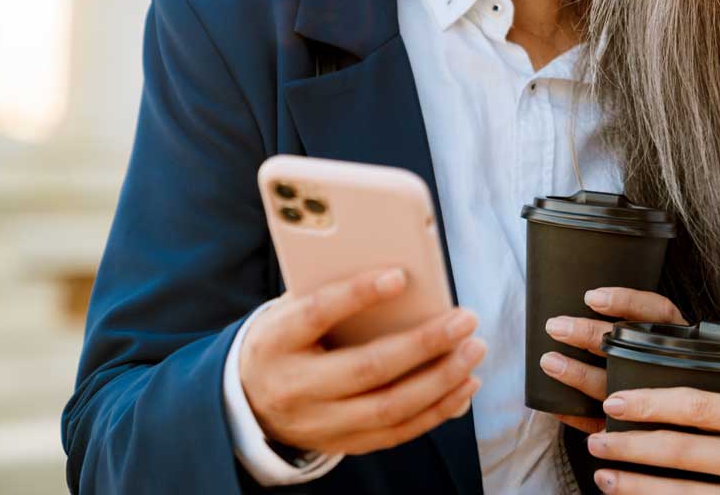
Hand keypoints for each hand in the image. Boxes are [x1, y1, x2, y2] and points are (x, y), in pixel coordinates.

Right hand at [240, 268, 484, 455]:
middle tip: (465, 320)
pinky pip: (395, 432)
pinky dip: (436, 410)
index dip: (356, 294)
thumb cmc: (286, 336)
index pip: (316, 314)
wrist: (246, 399)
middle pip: (366, 369)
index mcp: (276, 341)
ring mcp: (318, 423)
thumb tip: (401, 276)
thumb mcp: (291, 308)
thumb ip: (332, 290)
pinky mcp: (340, 444)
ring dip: (440, 380)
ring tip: (473, 350)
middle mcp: (294, 387)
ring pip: (388, 408)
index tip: (400, 276)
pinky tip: (464, 387)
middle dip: (424, 344)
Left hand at [539, 288, 685, 434]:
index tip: (591, 298)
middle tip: (556, 327)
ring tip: (550, 361)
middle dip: (589, 335)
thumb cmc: (661, 364)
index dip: (625, 302)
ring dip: (578, 375)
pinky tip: (556, 405)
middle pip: (627, 348)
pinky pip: (603, 423)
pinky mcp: (637, 430)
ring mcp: (652, 401)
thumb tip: (591, 298)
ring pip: (611, 386)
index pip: (656, 312)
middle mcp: (666, 366)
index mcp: (674, 337)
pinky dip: (577, 413)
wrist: (684, 417)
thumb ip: (636, 319)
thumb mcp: (662, 336)